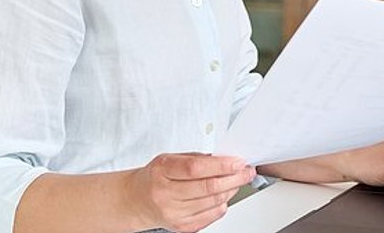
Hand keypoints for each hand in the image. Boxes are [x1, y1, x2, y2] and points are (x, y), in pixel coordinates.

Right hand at [124, 153, 254, 231]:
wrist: (137, 200)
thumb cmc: (155, 176)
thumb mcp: (169, 158)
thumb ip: (196, 158)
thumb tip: (225, 159)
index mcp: (162, 171)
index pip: (196, 168)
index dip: (221, 165)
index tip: (238, 161)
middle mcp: (166, 193)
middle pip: (208, 187)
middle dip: (234, 178)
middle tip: (246, 171)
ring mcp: (173, 213)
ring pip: (213, 202)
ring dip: (231, 190)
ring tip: (236, 181)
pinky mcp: (181, 226)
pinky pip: (211, 216)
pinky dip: (222, 204)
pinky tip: (223, 196)